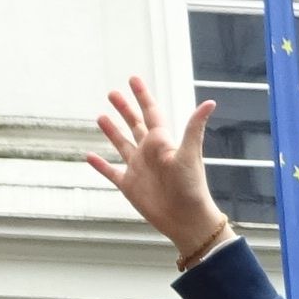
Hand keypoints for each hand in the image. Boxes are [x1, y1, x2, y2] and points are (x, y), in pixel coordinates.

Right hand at [88, 77, 231, 263]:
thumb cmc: (191, 186)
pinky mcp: (128, 185)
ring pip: (121, 144)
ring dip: (111, 131)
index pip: (150, 112)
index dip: (142, 95)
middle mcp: (148, 152)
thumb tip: (210, 102)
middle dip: (124, 108)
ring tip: (100, 117)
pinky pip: (110, 172)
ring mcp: (137, 168)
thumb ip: (194, 127)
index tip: (133, 79)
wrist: (185, 218)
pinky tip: (89, 156)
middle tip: (112, 93)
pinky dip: (100, 164)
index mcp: (161, 141)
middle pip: (134, 124)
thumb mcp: (189, 154)